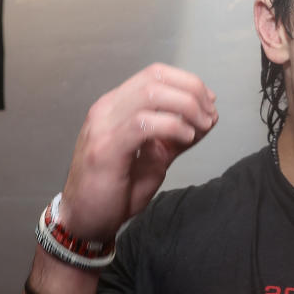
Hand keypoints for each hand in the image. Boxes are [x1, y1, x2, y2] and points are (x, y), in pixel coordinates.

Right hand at [59, 63, 217, 238]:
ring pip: (151, 94)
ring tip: (200, 127)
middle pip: (156, 77)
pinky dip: (172, 126)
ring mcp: (103, 126)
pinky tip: (185, 138)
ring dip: (186, 107)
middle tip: (209, 116)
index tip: (210, 104)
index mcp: (117, 106)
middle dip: (192, 91)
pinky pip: (143, 123)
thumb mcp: (154, 158)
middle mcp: (107, 109)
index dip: (188, 83)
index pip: (156, 74)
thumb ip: (175, 137)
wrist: (84, 220)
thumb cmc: (115, 190)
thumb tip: (206, 118)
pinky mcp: (105, 148)